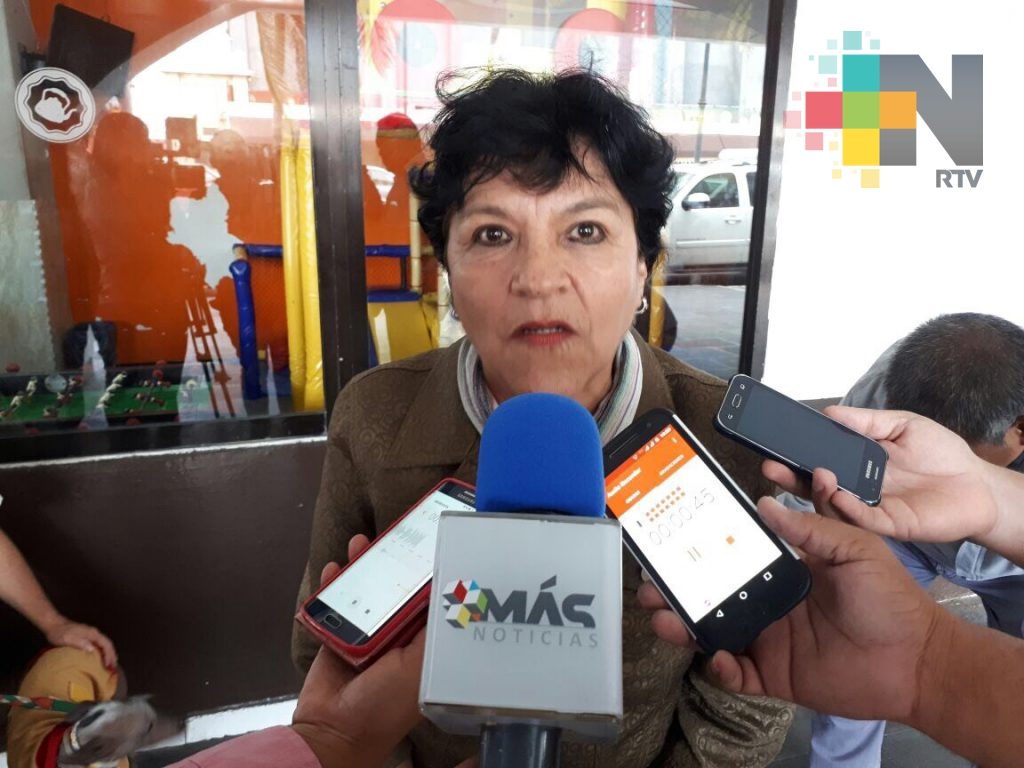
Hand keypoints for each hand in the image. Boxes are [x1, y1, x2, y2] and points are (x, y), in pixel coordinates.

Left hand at [43, 618, 117, 669]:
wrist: (54, 625)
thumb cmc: (60, 633)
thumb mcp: (68, 638)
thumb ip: (80, 642)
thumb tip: (92, 649)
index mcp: (92, 633)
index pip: (106, 644)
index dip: (109, 655)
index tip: (108, 665)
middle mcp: (94, 634)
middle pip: (108, 644)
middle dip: (112, 655)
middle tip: (113, 667)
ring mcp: (91, 635)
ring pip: (104, 645)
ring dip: (108, 654)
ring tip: (109, 664)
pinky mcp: (86, 638)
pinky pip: (99, 646)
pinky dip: (102, 653)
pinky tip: (99, 659)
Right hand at [292, 535, 427, 767]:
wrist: (334, 729)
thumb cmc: (385, 705)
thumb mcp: (421, 666)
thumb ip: (435, 629)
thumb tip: (453, 590)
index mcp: (423, 641)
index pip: (432, 598)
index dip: (432, 570)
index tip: (431, 540)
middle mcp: (398, 633)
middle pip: (399, 587)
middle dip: (396, 560)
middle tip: (394, 533)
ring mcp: (366, 632)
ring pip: (367, 589)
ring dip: (363, 564)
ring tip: (361, 542)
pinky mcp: (337, 634)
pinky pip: (335, 602)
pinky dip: (333, 583)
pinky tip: (334, 568)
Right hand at [639, 481, 949, 723]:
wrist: (918, 661)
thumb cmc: (892, 600)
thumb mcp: (857, 549)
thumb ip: (812, 527)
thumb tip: (765, 505)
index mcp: (786, 569)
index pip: (734, 554)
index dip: (703, 546)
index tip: (675, 534)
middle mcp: (770, 601)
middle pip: (711, 593)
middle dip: (677, 588)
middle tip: (650, 582)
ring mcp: (769, 638)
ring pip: (713, 631)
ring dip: (683, 626)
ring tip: (662, 619)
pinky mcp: (775, 674)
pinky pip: (736, 673)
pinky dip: (720, 668)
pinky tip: (716, 657)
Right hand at [762, 405, 997, 544]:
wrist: (978, 484)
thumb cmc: (942, 454)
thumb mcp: (902, 425)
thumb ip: (867, 421)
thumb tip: (830, 412)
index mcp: (857, 462)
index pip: (818, 457)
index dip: (796, 452)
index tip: (774, 442)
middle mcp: (857, 486)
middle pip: (815, 485)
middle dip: (790, 476)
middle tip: (770, 466)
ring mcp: (870, 507)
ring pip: (833, 504)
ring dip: (817, 491)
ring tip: (807, 474)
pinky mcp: (889, 524)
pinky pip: (862, 518)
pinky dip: (847, 507)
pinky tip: (837, 493)